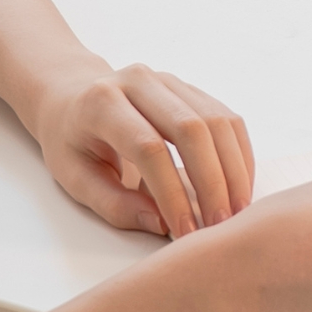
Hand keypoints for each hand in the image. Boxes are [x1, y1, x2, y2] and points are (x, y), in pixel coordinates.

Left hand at [27, 64, 255, 237]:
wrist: (71, 95)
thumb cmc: (71, 141)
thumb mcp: (74, 178)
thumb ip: (113, 204)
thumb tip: (160, 223)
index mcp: (101, 103)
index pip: (147, 147)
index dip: (171, 191)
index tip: (185, 231)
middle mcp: (138, 81)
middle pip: (191, 128)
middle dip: (211, 182)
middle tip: (220, 223)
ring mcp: (169, 80)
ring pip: (216, 121)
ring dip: (233, 169)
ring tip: (237, 210)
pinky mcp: (191, 89)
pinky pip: (227, 118)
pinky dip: (238, 154)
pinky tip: (239, 185)